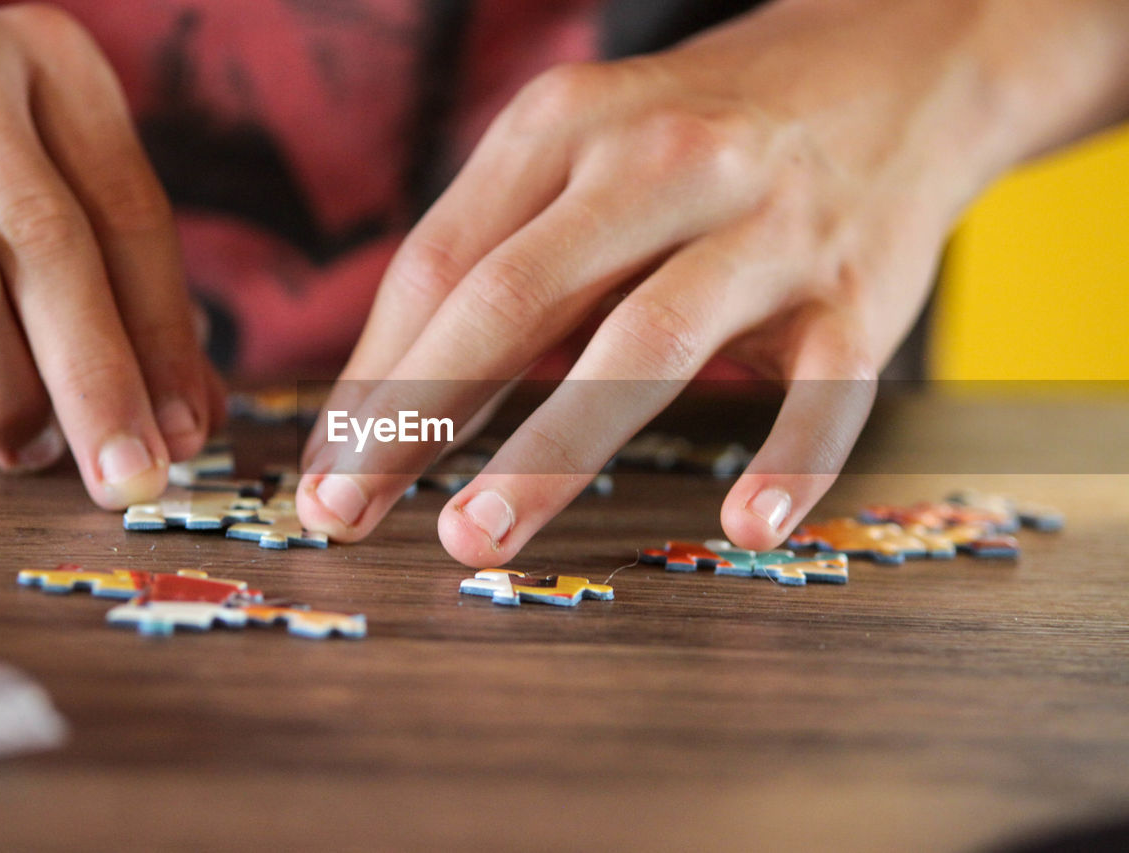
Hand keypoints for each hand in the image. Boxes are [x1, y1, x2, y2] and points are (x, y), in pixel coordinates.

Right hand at [0, 5, 222, 506]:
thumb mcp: (54, 189)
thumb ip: (124, 295)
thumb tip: (188, 426)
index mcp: (52, 60)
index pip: (131, 214)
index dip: (165, 338)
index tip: (184, 435)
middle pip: (49, 245)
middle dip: (98, 380)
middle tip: (127, 477)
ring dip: (3, 390)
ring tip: (30, 449)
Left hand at [297, 0, 1128, 564]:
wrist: (891, 64)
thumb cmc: (700, 134)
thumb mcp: (585, 148)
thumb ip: (499, 251)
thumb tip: (391, 391)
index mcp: (569, 125)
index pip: (442, 261)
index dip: (373, 372)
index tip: (327, 465)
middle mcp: (662, 164)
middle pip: (516, 296)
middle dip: (417, 414)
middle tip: (345, 510)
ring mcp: (767, 227)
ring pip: (645, 343)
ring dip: (549, 450)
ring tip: (474, 536)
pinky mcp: (863, 289)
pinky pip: (827, 388)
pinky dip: (789, 459)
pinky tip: (745, 526)